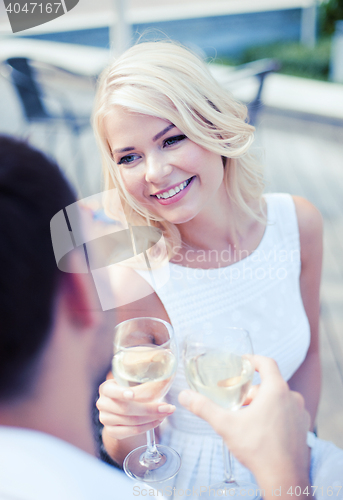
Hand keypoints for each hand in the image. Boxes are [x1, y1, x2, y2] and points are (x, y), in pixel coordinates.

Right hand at [97, 377, 175, 440]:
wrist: (122, 406)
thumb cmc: (130, 389)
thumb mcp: (134, 381)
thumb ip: (146, 379)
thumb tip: (167, 377)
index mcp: (106, 388)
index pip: (112, 391)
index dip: (121, 392)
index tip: (132, 394)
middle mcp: (103, 404)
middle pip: (126, 409)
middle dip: (150, 409)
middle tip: (167, 407)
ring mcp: (105, 419)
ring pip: (132, 422)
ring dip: (152, 418)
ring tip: (166, 413)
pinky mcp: (112, 431)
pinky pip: (132, 432)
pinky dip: (148, 427)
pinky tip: (157, 421)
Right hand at [178, 355, 310, 493]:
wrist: (284, 478)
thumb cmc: (258, 449)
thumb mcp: (226, 425)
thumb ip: (204, 408)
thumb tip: (185, 396)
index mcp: (276, 390)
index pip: (267, 363)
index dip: (253, 359)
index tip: (242, 362)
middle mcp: (292, 398)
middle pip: (271, 383)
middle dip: (253, 389)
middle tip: (238, 398)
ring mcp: (301, 413)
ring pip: (280, 399)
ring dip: (264, 402)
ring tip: (248, 415)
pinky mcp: (303, 428)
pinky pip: (288, 413)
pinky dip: (275, 414)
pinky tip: (262, 429)